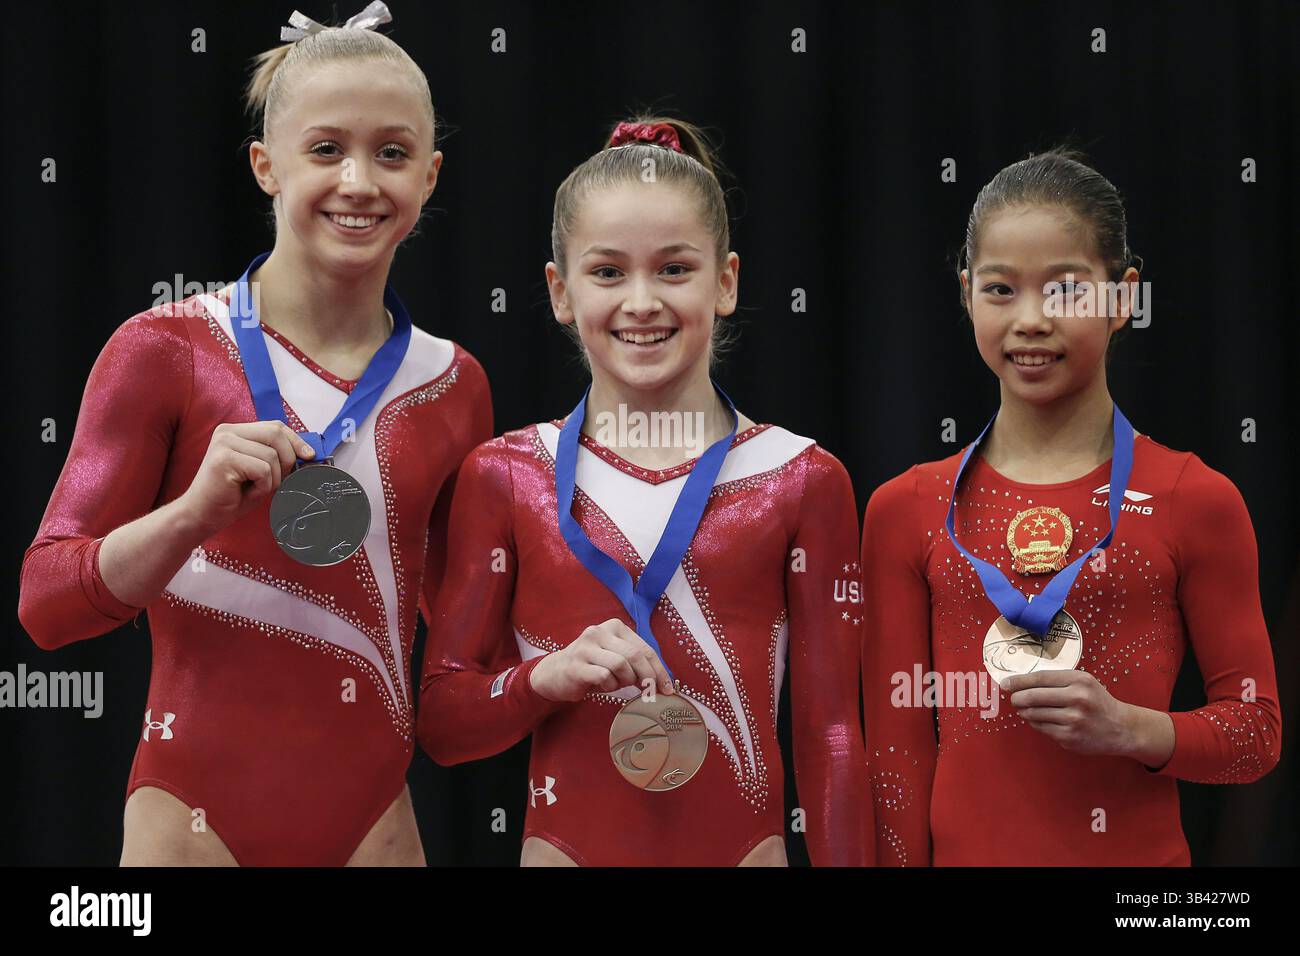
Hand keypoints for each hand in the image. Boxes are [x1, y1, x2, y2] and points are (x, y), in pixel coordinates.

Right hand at [178, 421, 314, 537]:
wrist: (202, 515)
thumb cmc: (232, 495)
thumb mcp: (260, 470)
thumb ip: (277, 455)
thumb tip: (309, 452)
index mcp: (236, 430)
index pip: (276, 426)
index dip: (296, 441)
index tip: (310, 456)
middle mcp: (227, 431)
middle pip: (276, 434)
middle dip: (288, 460)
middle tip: (280, 480)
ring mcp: (224, 443)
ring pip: (272, 455)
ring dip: (273, 479)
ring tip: (255, 488)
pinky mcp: (224, 459)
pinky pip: (263, 470)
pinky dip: (263, 486)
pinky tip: (246, 492)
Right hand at [529, 619, 674, 702]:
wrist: (556, 673)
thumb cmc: (593, 667)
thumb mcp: (616, 659)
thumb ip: (636, 663)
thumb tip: (663, 681)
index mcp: (614, 627)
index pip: (645, 648)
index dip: (659, 670)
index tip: (668, 688)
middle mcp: (599, 632)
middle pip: (635, 655)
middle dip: (648, 677)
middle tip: (651, 693)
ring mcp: (586, 647)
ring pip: (620, 665)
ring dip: (626, 681)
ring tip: (619, 685)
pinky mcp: (576, 665)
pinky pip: (604, 676)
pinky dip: (610, 686)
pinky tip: (604, 686)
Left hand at [1001, 669, 1136, 756]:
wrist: (1121, 728)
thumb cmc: (1097, 701)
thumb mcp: (1083, 682)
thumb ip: (1056, 680)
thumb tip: (1021, 682)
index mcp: (1079, 681)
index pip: (1040, 678)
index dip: (1019, 681)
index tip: (1005, 683)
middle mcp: (1077, 699)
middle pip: (1033, 696)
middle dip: (1017, 698)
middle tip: (1013, 699)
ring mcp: (1073, 720)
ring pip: (1034, 714)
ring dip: (1025, 712)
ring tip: (1026, 709)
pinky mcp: (1069, 737)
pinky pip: (1042, 728)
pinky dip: (1036, 723)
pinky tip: (1041, 719)